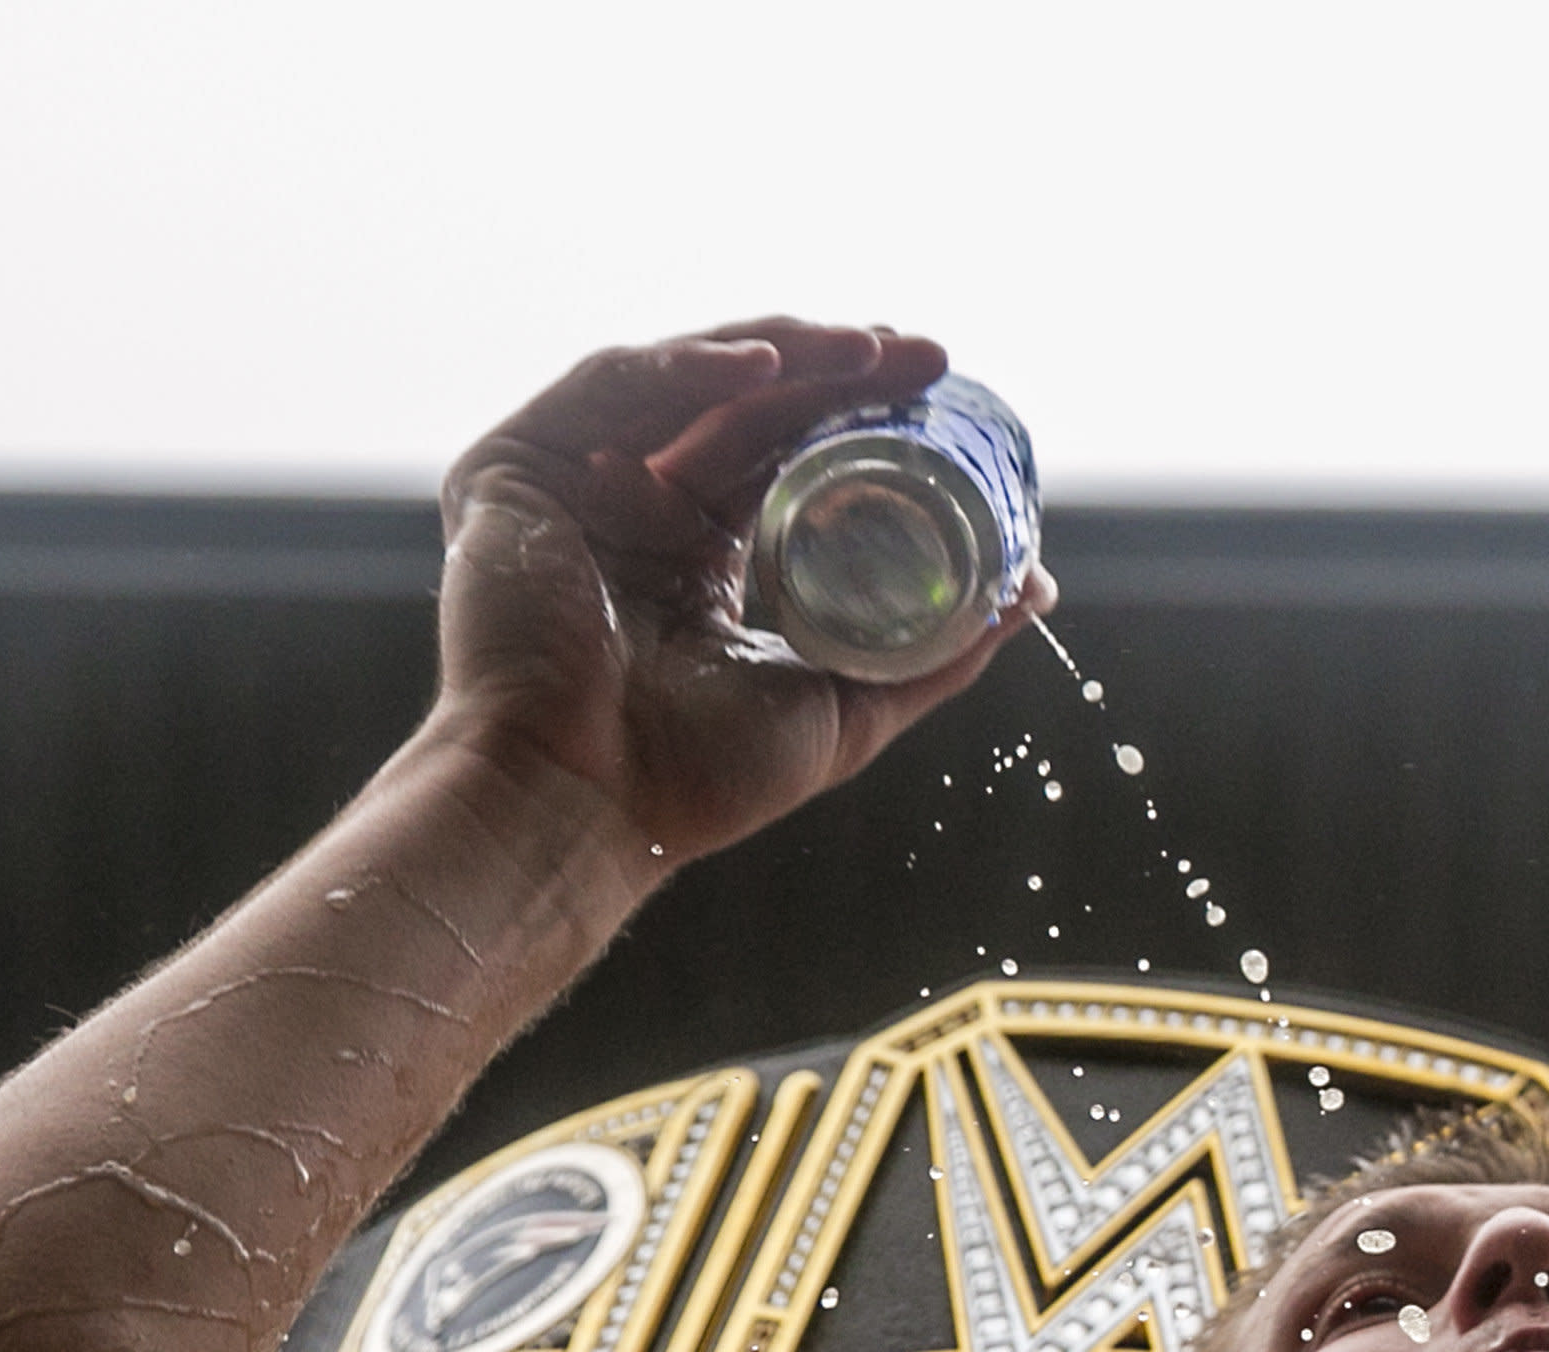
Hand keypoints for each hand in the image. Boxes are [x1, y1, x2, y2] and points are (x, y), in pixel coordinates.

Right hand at [428, 318, 1051, 861]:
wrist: (590, 807)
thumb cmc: (700, 779)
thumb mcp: (851, 705)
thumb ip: (938, 651)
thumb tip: (1034, 592)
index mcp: (698, 556)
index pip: (786, 453)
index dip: (860, 410)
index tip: (940, 385)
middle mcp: (636, 508)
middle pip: (748, 407)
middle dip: (842, 368)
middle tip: (926, 354)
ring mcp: (574, 483)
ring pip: (690, 382)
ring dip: (786, 352)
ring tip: (872, 348)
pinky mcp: (514, 469)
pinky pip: (613, 386)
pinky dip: (691, 366)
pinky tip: (768, 365)